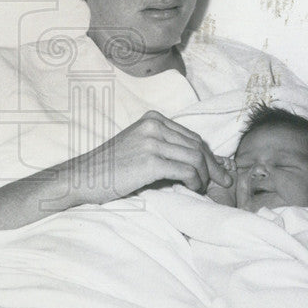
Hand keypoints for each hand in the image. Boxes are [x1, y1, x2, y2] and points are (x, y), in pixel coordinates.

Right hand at [74, 111, 232, 204]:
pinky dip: (195, 181)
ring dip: (205, 176)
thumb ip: (161, 145)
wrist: (84, 177)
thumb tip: (194, 160)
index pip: (191, 136)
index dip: (207, 154)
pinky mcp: (151, 161)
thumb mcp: (137, 145)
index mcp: (152, 119)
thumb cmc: (110, 167)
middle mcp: (154, 125)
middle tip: (223, 181)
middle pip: (197, 145)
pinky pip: (187, 170)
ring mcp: (152, 142)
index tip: (217, 169)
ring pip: (196, 158)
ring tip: (203, 188)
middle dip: (213, 165)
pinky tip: (193, 189)